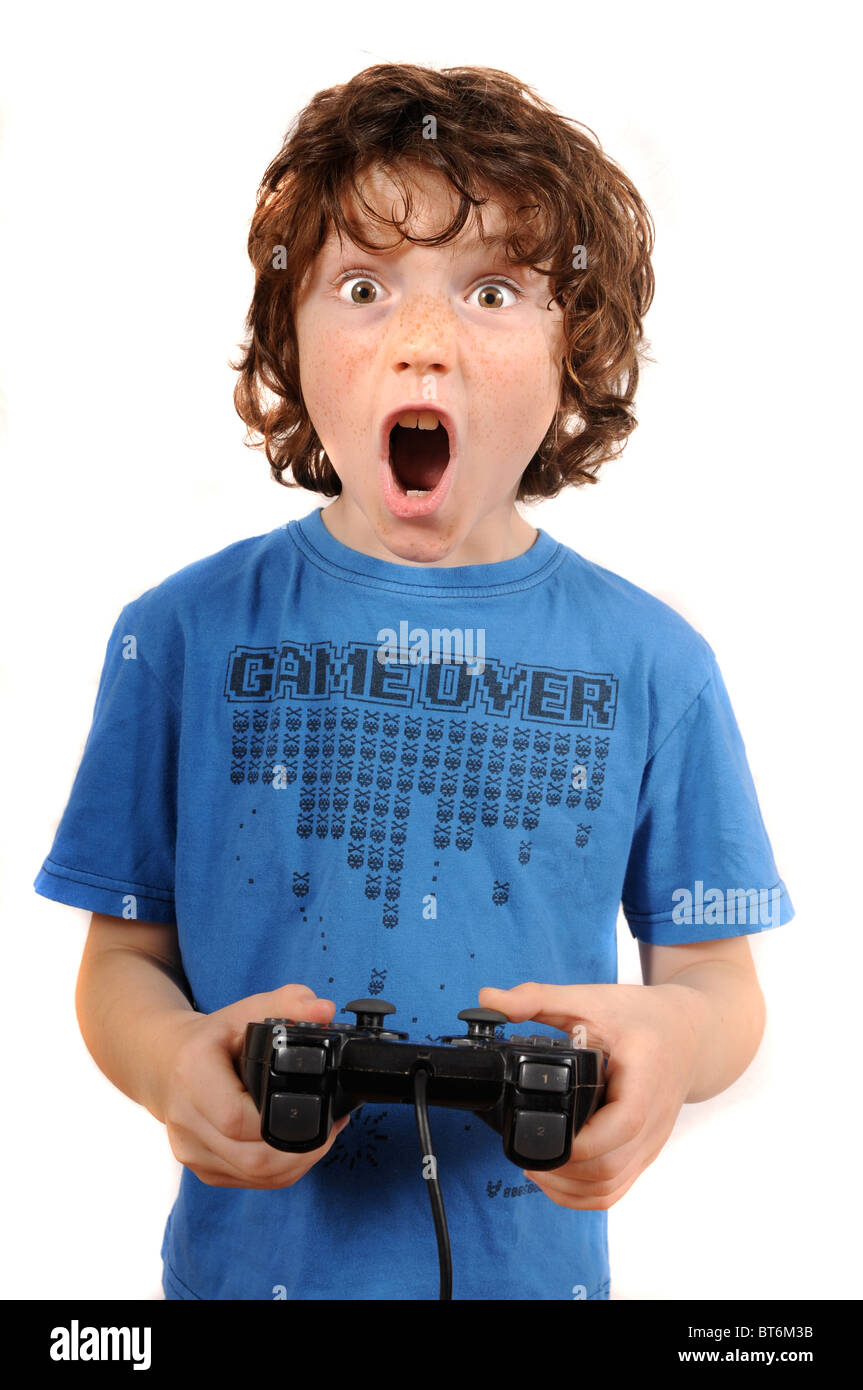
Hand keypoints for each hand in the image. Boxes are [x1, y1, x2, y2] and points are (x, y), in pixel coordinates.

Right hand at [157, 984, 349, 1188]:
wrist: (165, 1063)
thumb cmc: (210, 1039)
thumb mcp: (245, 1010)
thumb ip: (287, 1003)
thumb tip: (324, 1008)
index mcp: (192, 1075)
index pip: (236, 1119)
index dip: (280, 1122)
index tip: (318, 1108)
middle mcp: (184, 1119)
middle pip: (250, 1158)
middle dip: (300, 1151)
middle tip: (331, 1130)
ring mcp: (190, 1149)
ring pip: (252, 1175)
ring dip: (294, 1164)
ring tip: (321, 1138)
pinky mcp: (200, 1168)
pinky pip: (247, 1181)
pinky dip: (278, 1171)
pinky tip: (295, 1149)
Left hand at [478, 981, 701, 1209]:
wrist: (689, 1033)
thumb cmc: (642, 1017)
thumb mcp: (590, 1000)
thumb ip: (539, 999)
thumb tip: (488, 998)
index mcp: (643, 1082)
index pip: (619, 1128)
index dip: (578, 1143)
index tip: (539, 1135)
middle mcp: (653, 1120)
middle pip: (611, 1168)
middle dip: (564, 1172)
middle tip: (524, 1156)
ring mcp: (651, 1142)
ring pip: (613, 1187)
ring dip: (571, 1188)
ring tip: (536, 1168)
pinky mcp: (644, 1152)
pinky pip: (618, 1187)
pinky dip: (586, 1193)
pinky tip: (559, 1178)